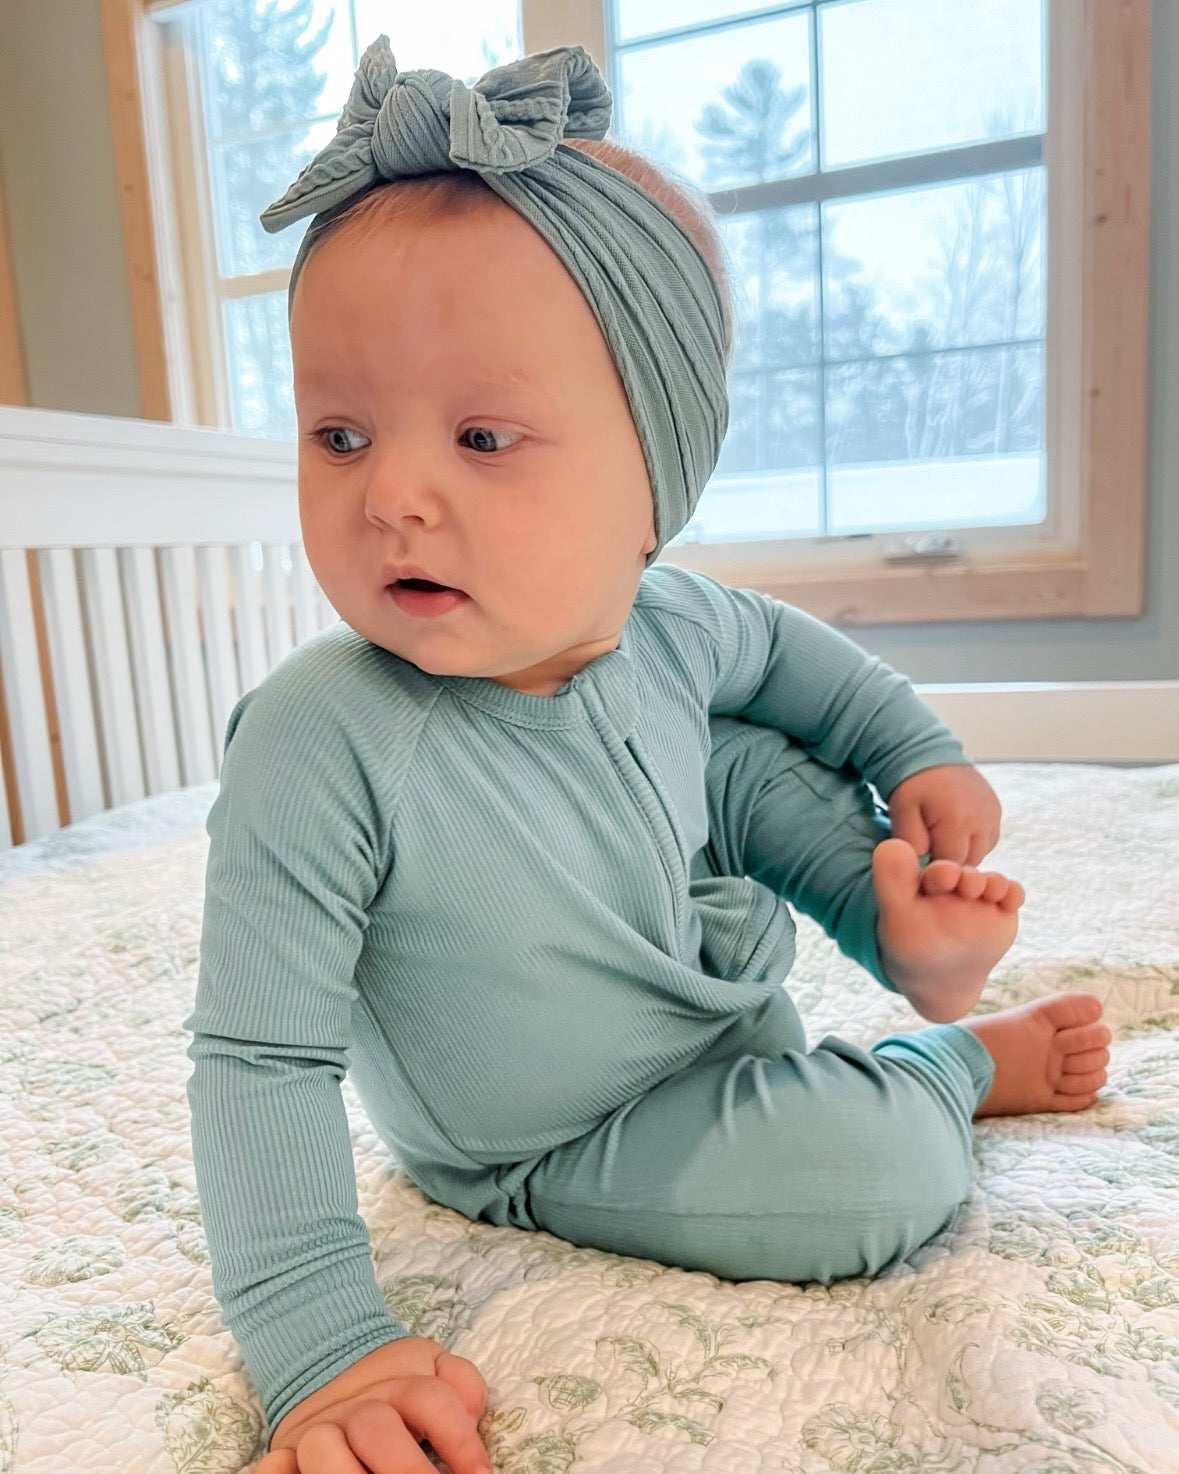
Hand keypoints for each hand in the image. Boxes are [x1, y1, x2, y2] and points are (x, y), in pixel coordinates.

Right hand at [255, 1337, 492, 1473]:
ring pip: (322, 1448)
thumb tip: (474, 1410)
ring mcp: (319, 1430)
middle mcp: (357, 1407)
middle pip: (377, 1428)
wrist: (327, 1357)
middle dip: (407, 1469)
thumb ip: (461, 1384)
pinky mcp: (286, 1452)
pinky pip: (272, 1465)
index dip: (459, 1439)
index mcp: (399, 1381)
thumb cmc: (396, 1381)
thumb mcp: (432, 1367)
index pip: (432, 1402)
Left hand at [887, 764, 1000, 865]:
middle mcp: (983, 819)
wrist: (926, 752)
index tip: (921, 865)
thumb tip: (923, 868)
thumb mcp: (902, 813)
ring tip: (940, 838)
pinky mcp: (996, 809)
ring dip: (963, 853)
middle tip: (930, 850)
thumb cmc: (910, 784)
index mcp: (958, 822)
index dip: (936, 871)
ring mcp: (993, 813)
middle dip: (950, 862)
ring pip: (981, 852)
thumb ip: (912, 844)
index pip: (953, 867)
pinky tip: (954, 832)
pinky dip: (972, 841)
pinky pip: (988, 839)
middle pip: (970, 862)